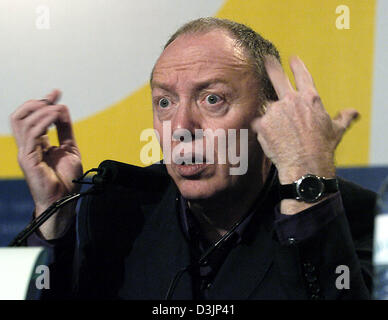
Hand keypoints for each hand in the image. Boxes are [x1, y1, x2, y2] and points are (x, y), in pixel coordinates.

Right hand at [10, 89, 82, 237]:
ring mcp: (26, 152)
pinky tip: (55, 117)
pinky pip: (31, 135)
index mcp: (35, 143)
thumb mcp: (69, 148)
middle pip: (20, 116)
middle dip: (37, 103)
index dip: (41, 103)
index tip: (56, 92)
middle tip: (53, 97)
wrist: (65, 199)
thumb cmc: (66, 178)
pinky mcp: (28, 160)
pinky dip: (43, 122)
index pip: (30, 117)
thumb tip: (63, 109)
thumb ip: (65, 130)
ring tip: (57, 108)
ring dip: (42, 111)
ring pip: (23, 122)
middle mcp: (27, 146)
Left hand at [251, 56, 358, 212]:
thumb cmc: (322, 147)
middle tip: (266, 60)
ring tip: (276, 128)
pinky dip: (262, 129)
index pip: (302, 75)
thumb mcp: (336, 130)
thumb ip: (343, 117)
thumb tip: (353, 112)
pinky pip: (259, 123)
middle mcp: (290, 100)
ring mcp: (274, 111)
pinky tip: (270, 139)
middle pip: (277, 77)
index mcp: (309, 98)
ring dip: (270, 113)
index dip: (297, 65)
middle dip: (271, 66)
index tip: (292, 58)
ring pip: (267, 106)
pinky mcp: (262, 123)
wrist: (305, 163)